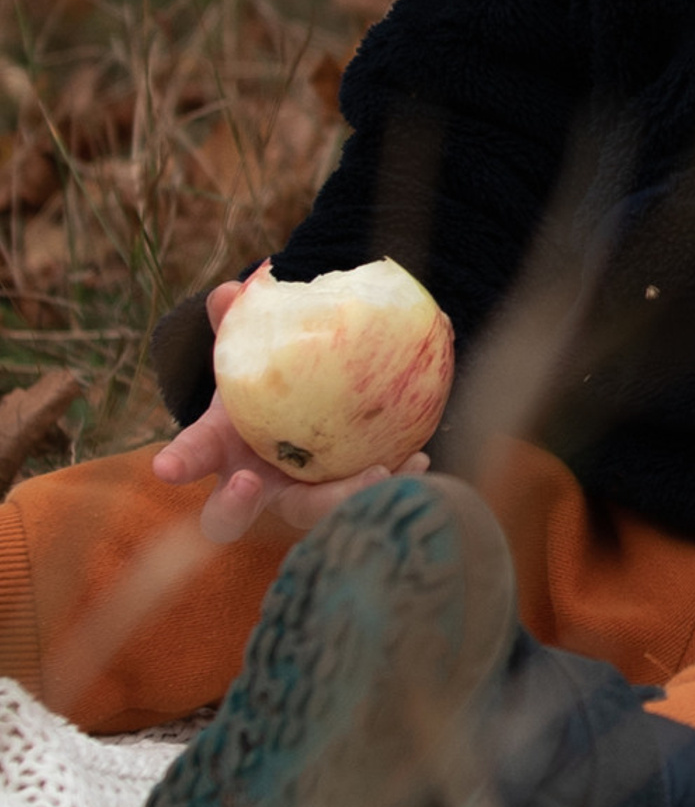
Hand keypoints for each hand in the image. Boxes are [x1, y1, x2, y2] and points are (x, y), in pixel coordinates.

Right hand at [151, 275, 428, 547]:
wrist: (302, 409)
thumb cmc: (264, 380)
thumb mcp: (251, 350)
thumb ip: (238, 322)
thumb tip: (231, 291)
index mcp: (219, 449)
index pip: (191, 456)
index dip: (178, 462)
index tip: (166, 469)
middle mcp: (250, 486)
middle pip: (228, 515)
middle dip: (235, 505)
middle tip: (252, 483)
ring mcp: (292, 499)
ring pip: (307, 514)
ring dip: (336, 500)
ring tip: (374, 474)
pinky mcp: (335, 500)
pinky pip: (360, 500)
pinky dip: (390, 480)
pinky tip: (416, 460)